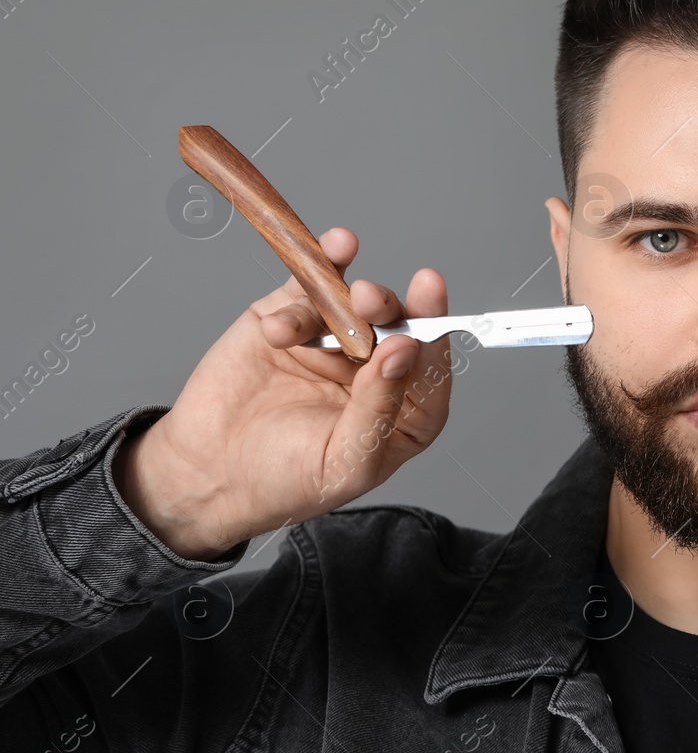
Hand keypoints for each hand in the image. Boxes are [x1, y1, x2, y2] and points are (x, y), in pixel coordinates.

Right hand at [113, 228, 452, 559]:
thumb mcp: (345, 458)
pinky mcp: (291, 321)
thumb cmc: (285, 480)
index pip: (429, 368)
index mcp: (403, 412)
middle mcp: (374, 372)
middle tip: (368, 298)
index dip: (434, 331)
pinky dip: (311, 272)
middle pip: (397, 326)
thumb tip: (405, 351)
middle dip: (388, 306)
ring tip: (317, 312)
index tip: (429, 293)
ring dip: (343, 293)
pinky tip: (307, 276)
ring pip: (352, 302)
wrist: (209, 473)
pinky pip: (308, 286)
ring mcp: (333, 343)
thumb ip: (378, 406)